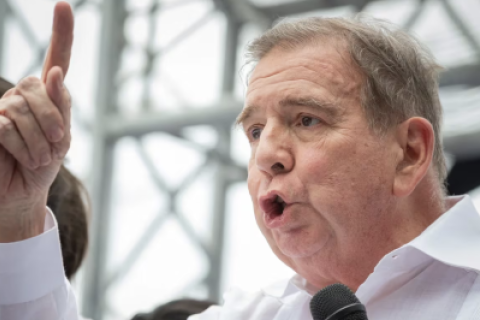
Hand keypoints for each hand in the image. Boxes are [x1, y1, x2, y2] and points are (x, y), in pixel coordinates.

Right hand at [0, 2, 73, 241]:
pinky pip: (6, 125)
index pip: (57, 58)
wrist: (22, 192)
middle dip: (53, 121)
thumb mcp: (63, 139)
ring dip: (38, 141)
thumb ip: (61, 107)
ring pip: (22, 108)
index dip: (61, 33)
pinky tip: (20, 156)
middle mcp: (24, 94)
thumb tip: (56, 72)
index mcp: (49, 95)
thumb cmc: (44, 164)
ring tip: (37, 157)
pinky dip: (21, 146)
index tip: (63, 5)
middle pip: (40, 87)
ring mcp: (3, 106)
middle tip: (55, 146)